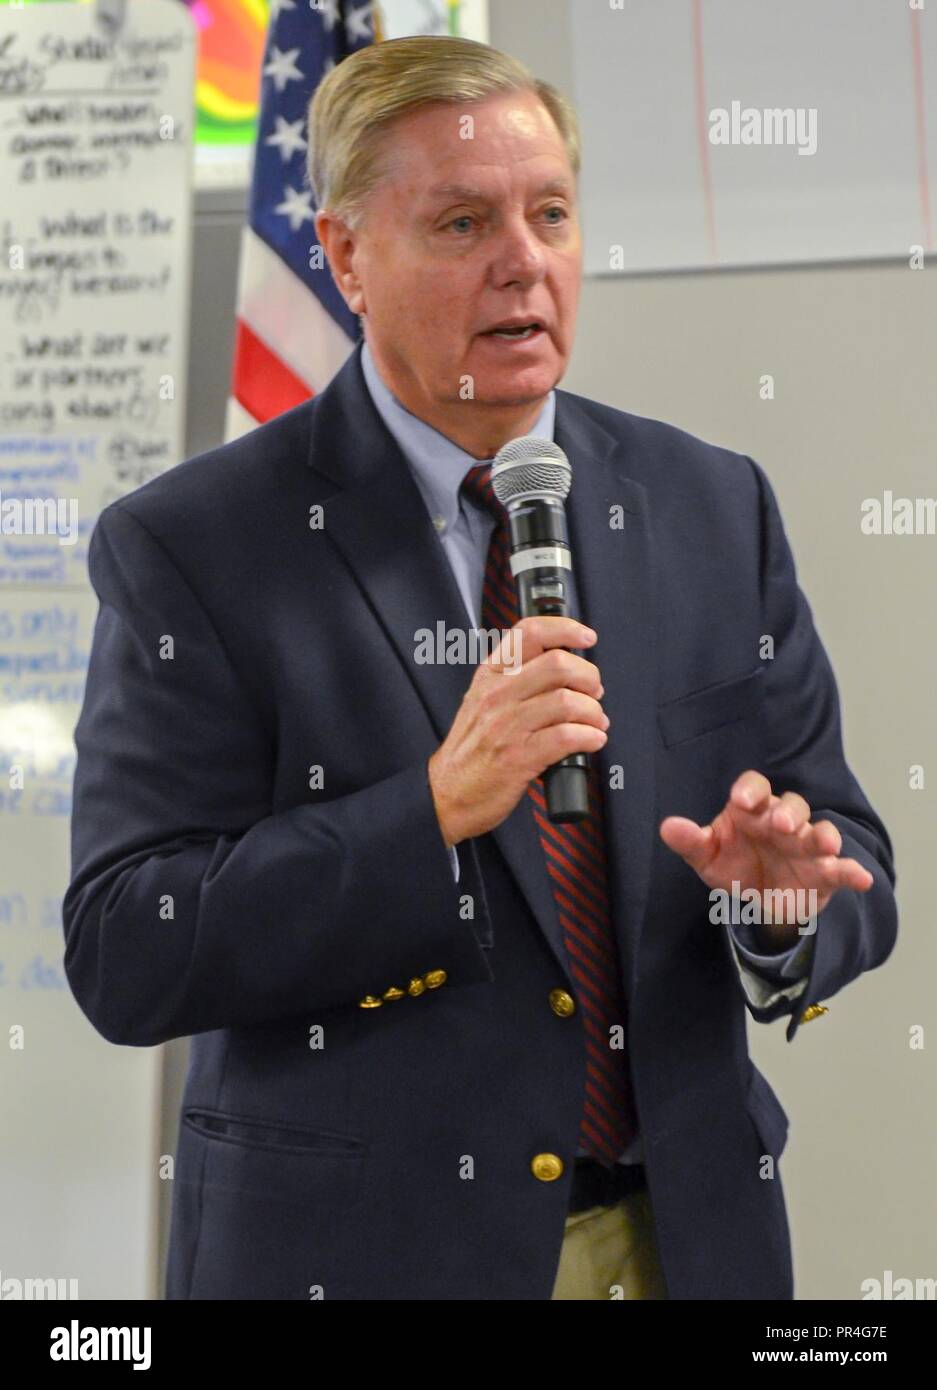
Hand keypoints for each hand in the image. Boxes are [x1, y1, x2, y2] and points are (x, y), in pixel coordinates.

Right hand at [428, 616, 607, 846]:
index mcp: (490, 675)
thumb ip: (514, 679)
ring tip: (595, 723)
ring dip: (593, 713)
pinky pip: (567, 737)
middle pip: (558, 664)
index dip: (565, 629)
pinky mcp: (518, 757)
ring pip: (567, 701)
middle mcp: (496, 695)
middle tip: (594, 693)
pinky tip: (592, 741)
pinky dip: (590, 737)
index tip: (586, 638)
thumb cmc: (472, 750)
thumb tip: (563, 667)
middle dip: (589, 678)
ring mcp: (506, 725)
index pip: (529, 632)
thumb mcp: (482, 701)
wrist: (447, 794)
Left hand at [658, 769, 873, 950]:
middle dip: (788, 812)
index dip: (750, 790)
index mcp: (752, 811)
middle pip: (792, 805)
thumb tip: (667, 827)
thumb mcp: (708, 857)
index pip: (754, 788)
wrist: (759, 903)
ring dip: (823, 835)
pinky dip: (852, 871)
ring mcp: (806, 846)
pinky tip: (862, 879)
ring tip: (825, 844)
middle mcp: (782, 822)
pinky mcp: (824, 873)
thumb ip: (690, 842)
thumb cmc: (734, 866)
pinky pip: (841, 868)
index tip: (740, 799)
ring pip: (819, 832)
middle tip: (780, 824)